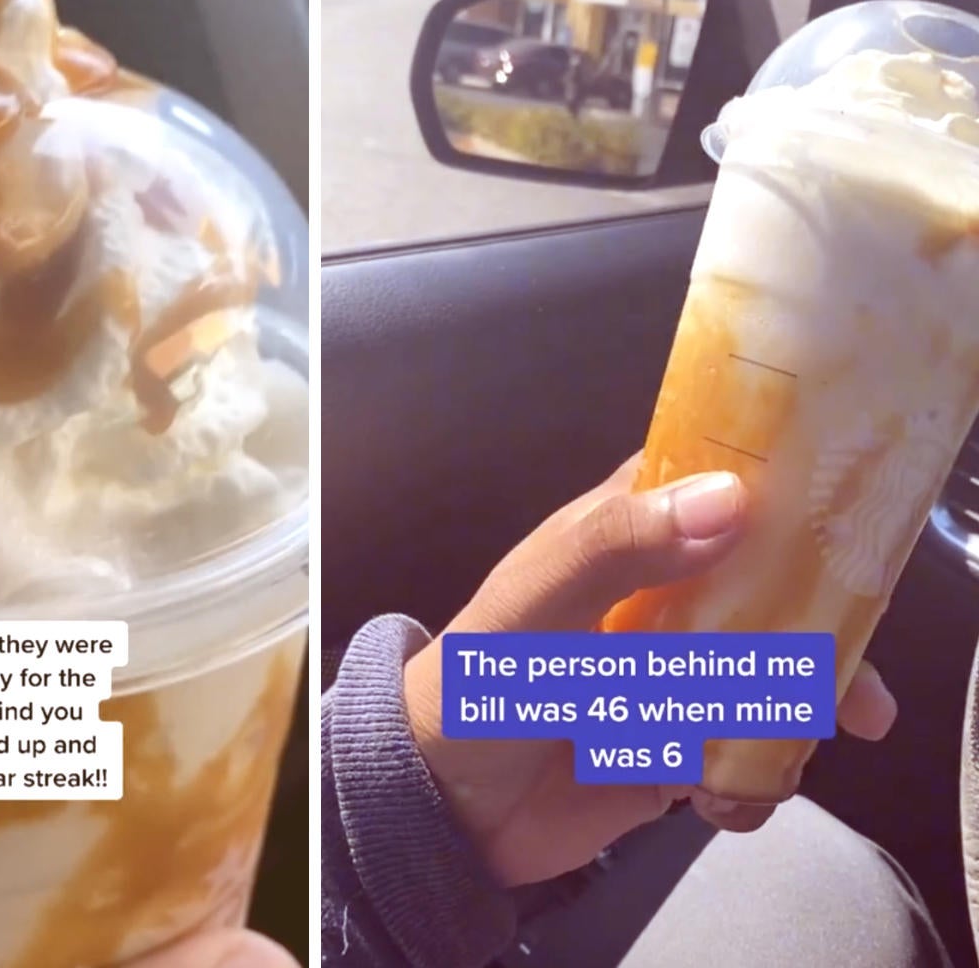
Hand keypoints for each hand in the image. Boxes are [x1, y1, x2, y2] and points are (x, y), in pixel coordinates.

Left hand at [403, 453, 899, 886]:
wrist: (439, 806)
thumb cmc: (470, 689)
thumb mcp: (533, 606)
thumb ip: (615, 549)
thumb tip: (726, 500)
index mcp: (621, 540)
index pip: (710, 484)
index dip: (778, 486)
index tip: (846, 506)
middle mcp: (661, 599)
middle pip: (772, 584)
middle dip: (826, 618)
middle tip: (851, 659)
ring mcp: (677, 676)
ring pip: (776, 671)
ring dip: (809, 700)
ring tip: (831, 723)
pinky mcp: (682, 751)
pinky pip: (753, 756)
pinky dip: (764, 775)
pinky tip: (730, 794)